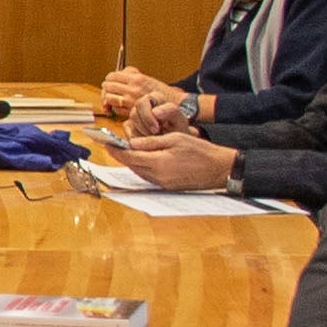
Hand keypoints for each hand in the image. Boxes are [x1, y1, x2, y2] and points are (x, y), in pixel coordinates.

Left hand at [95, 63, 161, 122]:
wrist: (173, 106)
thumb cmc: (162, 94)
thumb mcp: (149, 79)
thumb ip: (134, 75)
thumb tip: (122, 72)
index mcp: (137, 78)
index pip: (113, 76)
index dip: (109, 79)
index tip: (110, 82)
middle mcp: (133, 88)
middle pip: (107, 85)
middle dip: (106, 89)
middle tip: (108, 92)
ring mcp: (130, 100)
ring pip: (108, 97)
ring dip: (107, 99)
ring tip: (110, 101)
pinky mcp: (130, 111)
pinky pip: (115, 108)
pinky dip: (114, 108)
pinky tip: (118, 107)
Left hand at [116, 127, 237, 193]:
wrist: (219, 168)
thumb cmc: (201, 151)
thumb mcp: (175, 139)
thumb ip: (151, 142)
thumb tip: (132, 143)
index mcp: (159, 163)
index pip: (130, 157)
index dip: (116, 151)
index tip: (106, 144)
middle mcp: (158, 177)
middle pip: (132, 166)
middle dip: (122, 156)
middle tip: (113, 146)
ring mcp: (163, 184)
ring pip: (140, 173)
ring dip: (132, 163)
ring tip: (126, 151)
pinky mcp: (168, 187)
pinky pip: (149, 177)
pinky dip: (143, 168)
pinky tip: (143, 160)